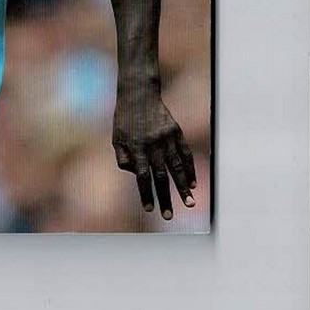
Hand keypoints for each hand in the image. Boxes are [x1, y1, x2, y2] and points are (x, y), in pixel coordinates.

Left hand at [113, 89, 196, 218]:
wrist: (139, 94)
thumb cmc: (125, 119)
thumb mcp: (117, 137)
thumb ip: (123, 157)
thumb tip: (135, 173)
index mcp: (136, 146)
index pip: (141, 175)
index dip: (146, 193)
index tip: (149, 209)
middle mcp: (152, 144)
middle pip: (161, 175)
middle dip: (165, 197)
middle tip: (169, 216)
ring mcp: (166, 137)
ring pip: (177, 166)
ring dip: (183, 187)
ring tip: (189, 203)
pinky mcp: (176, 132)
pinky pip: (185, 153)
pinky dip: (190, 169)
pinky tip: (192, 183)